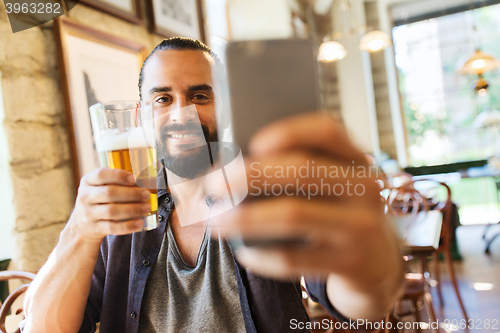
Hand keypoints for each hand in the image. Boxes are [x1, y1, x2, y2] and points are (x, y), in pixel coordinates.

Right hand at [67, 168, 151, 243]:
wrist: (82, 224)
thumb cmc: (99, 199)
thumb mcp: (101, 186)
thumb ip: (117, 182)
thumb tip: (146, 180)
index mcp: (88, 181)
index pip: (101, 174)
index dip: (118, 175)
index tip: (134, 178)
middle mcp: (85, 196)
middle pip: (109, 193)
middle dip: (131, 193)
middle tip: (146, 195)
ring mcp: (88, 213)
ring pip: (112, 211)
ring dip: (132, 209)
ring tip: (146, 208)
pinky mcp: (94, 228)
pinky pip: (112, 227)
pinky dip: (128, 225)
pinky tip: (139, 223)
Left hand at [213, 112, 402, 290]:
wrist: (377, 261)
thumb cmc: (337, 212)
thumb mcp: (331, 185)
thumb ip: (296, 172)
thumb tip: (232, 168)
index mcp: (354, 159)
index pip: (326, 130)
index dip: (288, 132)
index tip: (252, 142)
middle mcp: (363, 187)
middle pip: (302, 170)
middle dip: (249, 174)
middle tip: (212, 184)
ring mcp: (360, 226)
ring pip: (293, 214)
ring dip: (244, 217)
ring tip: (215, 219)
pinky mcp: (350, 262)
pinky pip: (294, 258)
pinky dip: (261, 256)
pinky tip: (244, 252)